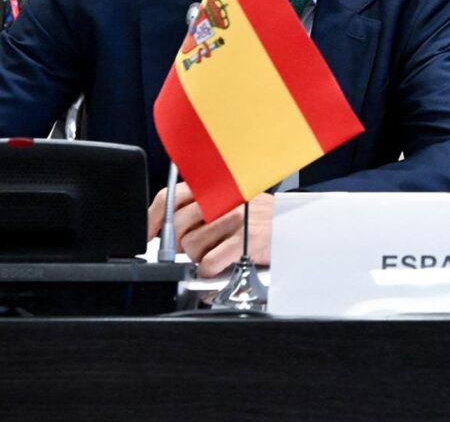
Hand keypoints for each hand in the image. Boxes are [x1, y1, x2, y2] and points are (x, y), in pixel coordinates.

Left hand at [147, 183, 273, 277]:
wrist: (295, 227)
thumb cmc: (261, 218)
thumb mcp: (232, 202)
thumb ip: (203, 208)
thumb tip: (170, 228)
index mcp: (217, 187)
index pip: (171, 197)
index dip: (154, 218)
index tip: (147, 234)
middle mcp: (223, 200)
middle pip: (178, 227)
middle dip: (180, 244)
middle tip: (194, 250)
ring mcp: (233, 220)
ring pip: (191, 247)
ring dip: (199, 257)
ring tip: (218, 253)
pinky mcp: (243, 242)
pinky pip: (209, 263)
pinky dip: (211, 270)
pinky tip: (222, 265)